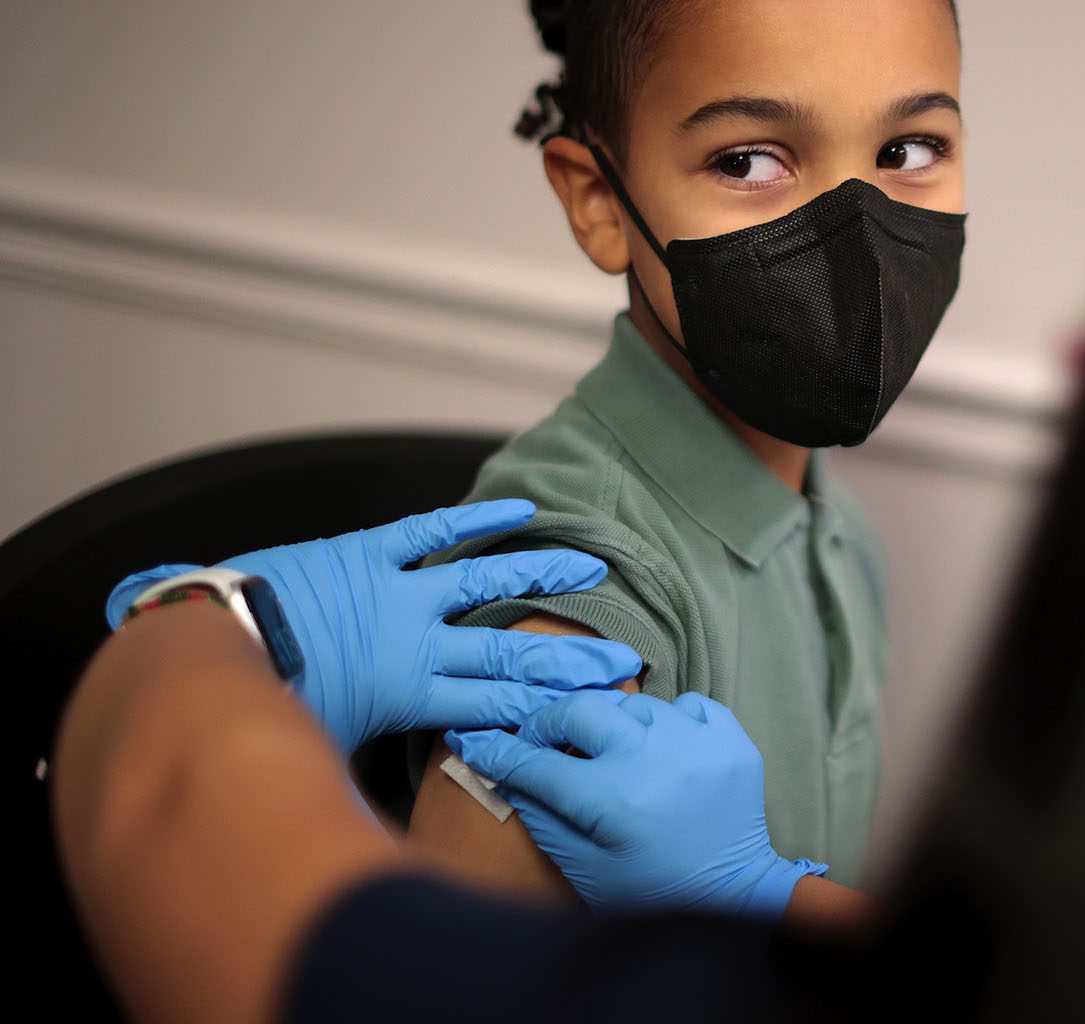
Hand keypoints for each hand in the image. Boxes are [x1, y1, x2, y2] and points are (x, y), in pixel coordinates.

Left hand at [104, 500, 641, 753]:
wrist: (206, 647)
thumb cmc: (257, 707)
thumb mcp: (322, 751)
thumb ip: (364, 777)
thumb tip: (378, 829)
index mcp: (409, 692)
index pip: (495, 699)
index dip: (547, 703)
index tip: (594, 706)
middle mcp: (416, 641)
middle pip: (508, 649)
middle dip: (568, 657)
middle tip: (622, 658)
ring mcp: (396, 593)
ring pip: (483, 579)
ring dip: (538, 572)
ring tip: (590, 566)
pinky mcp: (367, 553)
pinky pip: (432, 531)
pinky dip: (476, 519)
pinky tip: (518, 510)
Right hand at [447, 690, 825, 917]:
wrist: (735, 898)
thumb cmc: (651, 893)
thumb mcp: (584, 868)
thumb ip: (543, 816)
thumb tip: (505, 771)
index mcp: (615, 801)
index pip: (537, 763)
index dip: (498, 751)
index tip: (476, 740)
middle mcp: (657, 760)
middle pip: (581, 709)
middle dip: (549, 723)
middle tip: (542, 741)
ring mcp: (701, 744)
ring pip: (633, 703)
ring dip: (613, 724)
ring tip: (611, 753)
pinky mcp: (733, 739)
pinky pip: (687, 703)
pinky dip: (668, 720)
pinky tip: (662, 748)